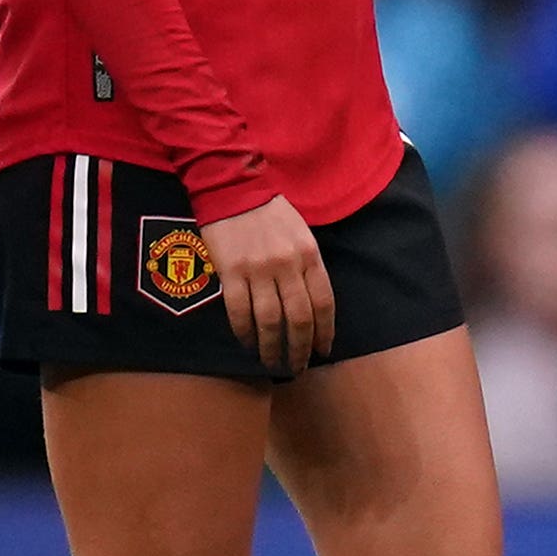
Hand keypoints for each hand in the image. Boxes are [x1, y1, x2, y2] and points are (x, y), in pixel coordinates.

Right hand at [200, 196, 334, 372]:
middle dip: (301, 347)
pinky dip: (245, 333)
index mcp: (309, 254)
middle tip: (298, 366)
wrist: (233, 189)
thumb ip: (308, 266)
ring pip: (271, 321)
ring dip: (273, 348)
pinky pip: (240, 312)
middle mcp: (287, 265)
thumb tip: (313, 305)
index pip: (324, 302)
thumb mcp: (301, 233)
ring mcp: (258, 269)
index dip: (325, 331)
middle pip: (300, 317)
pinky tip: (249, 344)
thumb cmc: (270, 212)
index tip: (323, 351)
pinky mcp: (231, 272)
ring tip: (273, 362)